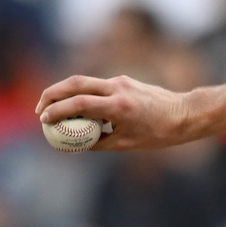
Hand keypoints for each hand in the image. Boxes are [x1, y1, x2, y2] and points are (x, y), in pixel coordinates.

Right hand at [36, 75, 190, 149]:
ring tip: (53, 109)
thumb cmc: (159, 133)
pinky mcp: (125, 81)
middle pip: (75, 83)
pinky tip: (79, 110)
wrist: (185, 114)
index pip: (79, 103)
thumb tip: (74, 145)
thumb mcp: (126, 143)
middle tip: (40, 110)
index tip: (44, 120)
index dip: (57, 110)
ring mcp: (122, 82)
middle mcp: (119, 89)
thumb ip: (98, 142)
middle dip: (52, 93)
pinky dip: (83, 94)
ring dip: (65, 93)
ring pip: (85, 81)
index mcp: (120, 106)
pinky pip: (97, 86)